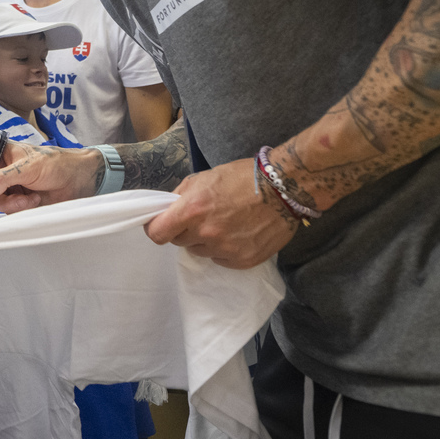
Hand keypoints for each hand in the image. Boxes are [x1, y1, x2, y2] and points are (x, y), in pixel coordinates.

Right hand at [0, 143, 102, 217]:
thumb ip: (3, 178)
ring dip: (12, 203)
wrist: (78, 178)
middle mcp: (4, 170)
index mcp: (2, 154)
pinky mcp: (20, 199)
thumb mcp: (28, 168)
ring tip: (29, 198)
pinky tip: (34, 199)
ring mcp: (12, 186)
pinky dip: (21, 207)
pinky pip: (10, 209)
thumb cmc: (56, 163)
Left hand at [143, 158, 299, 269]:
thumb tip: (166, 210)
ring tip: (225, 222)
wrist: (283, 189)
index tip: (161, 224)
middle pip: (179, 242)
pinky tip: (238, 233)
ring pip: (200, 251)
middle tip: (203, 217)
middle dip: (185, 230)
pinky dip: (224, 249)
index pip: (157, 233)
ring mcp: (225, 250)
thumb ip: (181, 195)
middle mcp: (206, 233)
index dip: (156, 228)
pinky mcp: (242, 261)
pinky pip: (220, 259)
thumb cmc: (243, 178)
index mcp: (193, 209)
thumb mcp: (205, 177)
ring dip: (206, 240)